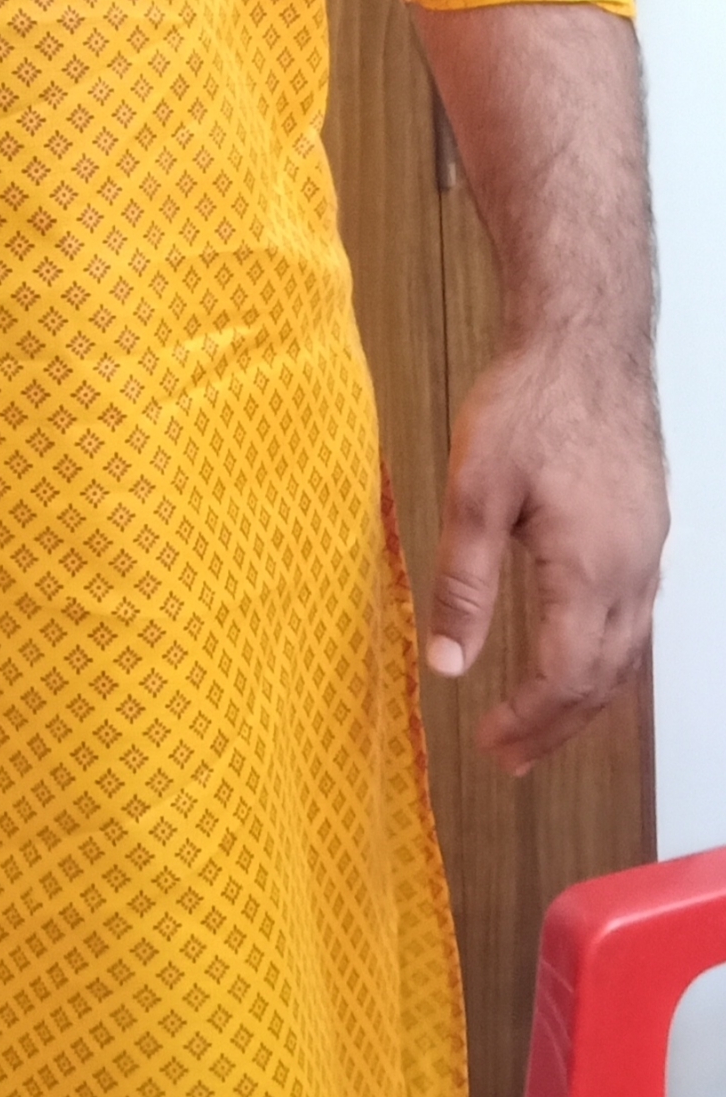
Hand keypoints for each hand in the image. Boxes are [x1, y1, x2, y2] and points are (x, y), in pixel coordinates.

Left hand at [425, 327, 667, 771]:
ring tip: (542, 725)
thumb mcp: (473, 491)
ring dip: (585, 697)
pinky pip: (637, 616)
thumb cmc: (530, 402)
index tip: (489, 742)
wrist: (586, 340)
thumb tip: (447, 664)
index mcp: (589, 570)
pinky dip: (607, 655)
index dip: (528, 720)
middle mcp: (633, 570)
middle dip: (556, 726)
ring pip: (628, 652)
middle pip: (603, 679)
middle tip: (511, 756)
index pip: (564, 678)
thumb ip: (462, 585)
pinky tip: (580, 654)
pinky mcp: (649, 527)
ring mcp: (649, 550)